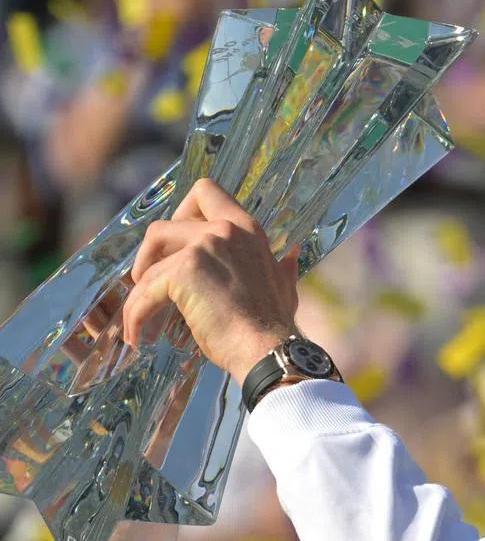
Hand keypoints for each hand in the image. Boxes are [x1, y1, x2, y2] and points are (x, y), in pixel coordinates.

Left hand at [122, 179, 302, 382]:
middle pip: (163, 226)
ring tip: (141, 315)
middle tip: (149, 281)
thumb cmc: (275, 325)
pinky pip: (144, 292)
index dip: (181, 212)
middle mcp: (224, 230)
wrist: (269, 350)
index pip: (205, 191)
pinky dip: (136, 316)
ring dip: (140, 290)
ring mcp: (202, 248)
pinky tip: (137, 336)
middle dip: (149, 255)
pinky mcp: (182, 273)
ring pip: (149, 264)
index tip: (178, 243)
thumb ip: (283, 266)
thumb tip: (293, 254)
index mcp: (247, 229)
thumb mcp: (285, 286)